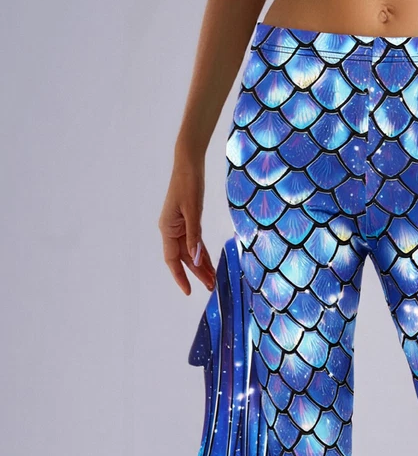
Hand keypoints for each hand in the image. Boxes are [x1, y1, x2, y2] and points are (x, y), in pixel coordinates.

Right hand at [158, 157, 215, 294]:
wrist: (189, 164)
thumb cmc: (188, 184)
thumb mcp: (193, 211)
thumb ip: (194, 235)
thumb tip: (195, 258)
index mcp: (167, 228)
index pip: (172, 259)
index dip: (180, 276)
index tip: (188, 291)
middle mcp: (171, 230)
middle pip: (183, 258)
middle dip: (196, 274)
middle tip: (210, 287)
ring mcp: (179, 226)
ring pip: (190, 252)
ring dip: (201, 266)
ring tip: (212, 280)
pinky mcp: (188, 221)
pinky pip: (195, 242)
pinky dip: (202, 253)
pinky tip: (210, 264)